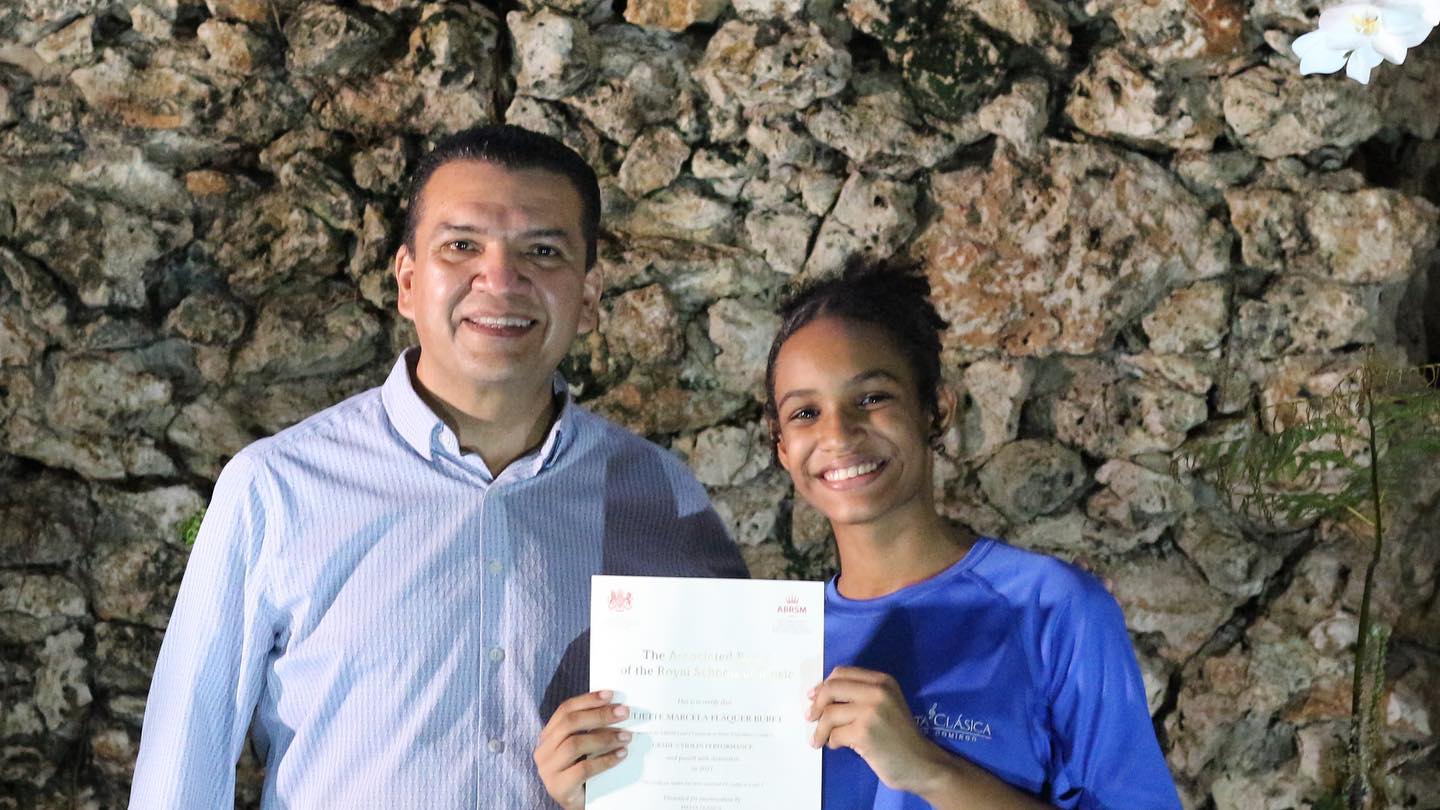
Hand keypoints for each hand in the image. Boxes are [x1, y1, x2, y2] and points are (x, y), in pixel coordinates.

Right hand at [533, 690, 631, 809]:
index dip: (588, 700)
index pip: (565, 710)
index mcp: (548, 736)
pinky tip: (621, 755)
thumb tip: (617, 709)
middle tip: (624, 712)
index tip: (611, 694)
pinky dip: (605, 760)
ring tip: (626, 736)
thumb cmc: (585, 773)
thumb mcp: (586, 747)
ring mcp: (548, 770)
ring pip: (575, 745)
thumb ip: (592, 729)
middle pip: (570, 724)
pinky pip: (583, 769)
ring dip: (604, 738)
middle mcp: (543, 751)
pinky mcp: (558, 788)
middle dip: (599, 715)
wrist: (581, 803)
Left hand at [806, 666, 945, 795]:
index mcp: (882, 680)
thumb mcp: (886, 705)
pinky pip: (835, 734)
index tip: (813, 697)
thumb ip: (859, 695)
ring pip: (829, 713)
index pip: (841, 673)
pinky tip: (837, 746)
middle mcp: (878, 691)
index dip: (823, 685)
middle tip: (811, 718)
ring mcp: (871, 712)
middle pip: (831, 689)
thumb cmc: (899, 737)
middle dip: (817, 704)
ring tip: (819, 739)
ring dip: (820, 729)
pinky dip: (831, 741)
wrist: (921, 764)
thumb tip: (819, 695)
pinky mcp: (865, 733)